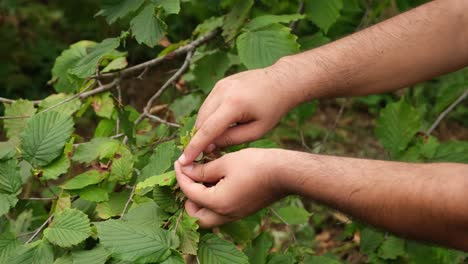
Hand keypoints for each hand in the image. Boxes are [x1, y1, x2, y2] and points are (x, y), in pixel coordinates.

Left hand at [175, 148, 286, 227]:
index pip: (189, 192)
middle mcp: (225, 214)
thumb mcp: (226, 162)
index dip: (181, 176)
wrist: (284, 173)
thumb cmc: (256, 164)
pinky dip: (213, 199)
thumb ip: (203, 169)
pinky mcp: (243, 210)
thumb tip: (186, 169)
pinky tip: (216, 179)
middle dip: (187, 198)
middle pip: (196, 216)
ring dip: (200, 200)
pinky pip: (221, 211)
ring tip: (202, 177)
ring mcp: (235, 215)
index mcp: (218, 203)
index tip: (179, 162)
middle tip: (188, 178)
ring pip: (208, 216)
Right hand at [178, 66, 297, 164]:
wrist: (282, 81)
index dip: (194, 147)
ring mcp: (220, 85)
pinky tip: (220, 127)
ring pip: (202, 112)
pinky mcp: (221, 83)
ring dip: (204, 128)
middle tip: (208, 154)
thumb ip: (232, 139)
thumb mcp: (257, 130)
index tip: (184, 161)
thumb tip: (209, 145)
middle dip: (200, 139)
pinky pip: (209, 104)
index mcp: (234, 104)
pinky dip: (210, 117)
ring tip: (216, 142)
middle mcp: (223, 91)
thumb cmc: (273, 108)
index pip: (208, 129)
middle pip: (201, 121)